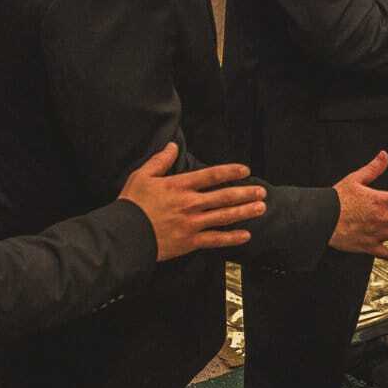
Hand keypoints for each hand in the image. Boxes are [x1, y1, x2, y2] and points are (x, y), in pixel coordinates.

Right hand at [118, 146, 266, 261]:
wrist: (125, 234)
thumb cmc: (132, 204)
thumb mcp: (142, 176)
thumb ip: (160, 160)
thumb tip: (172, 146)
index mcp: (179, 186)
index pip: (211, 175)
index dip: (230, 172)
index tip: (245, 170)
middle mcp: (190, 203)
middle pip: (224, 196)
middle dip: (245, 193)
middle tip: (261, 192)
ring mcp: (192, 223)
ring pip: (224, 216)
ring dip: (245, 212)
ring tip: (261, 208)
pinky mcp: (190, 242)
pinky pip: (215, 240)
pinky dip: (232, 238)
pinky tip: (246, 235)